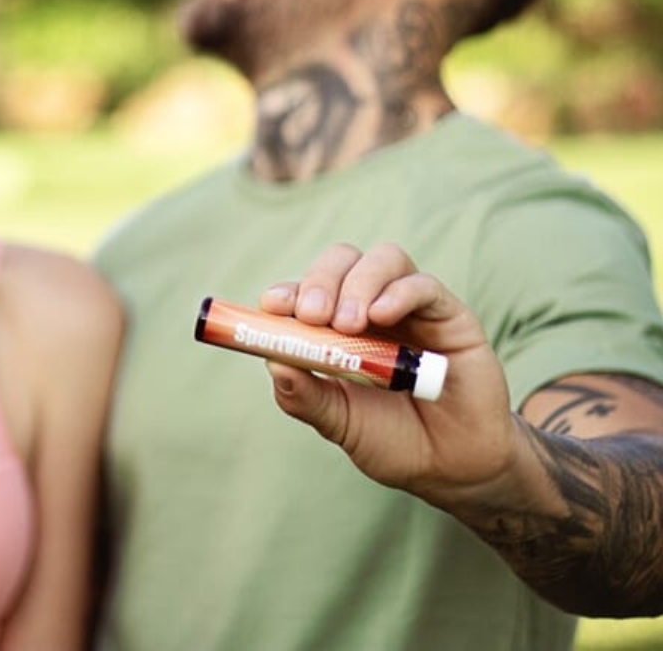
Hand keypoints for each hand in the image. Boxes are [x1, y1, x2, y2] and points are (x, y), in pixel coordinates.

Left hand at [259, 242, 521, 509]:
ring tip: (349, 324)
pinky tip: (382, 316)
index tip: (272, 306)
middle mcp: (372, 306)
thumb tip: (273, 363)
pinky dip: (398, 293)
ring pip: (382, 259)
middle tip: (313, 315)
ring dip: (358, 283)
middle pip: (342, 260)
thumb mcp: (340, 422)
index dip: (288, 291)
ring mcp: (411, 307)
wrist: (454, 468)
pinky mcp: (449, 315)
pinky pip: (424, 285)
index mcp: (338, 326)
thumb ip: (305, 396)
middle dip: (321, 279)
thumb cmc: (392, 440)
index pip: (307, 289)